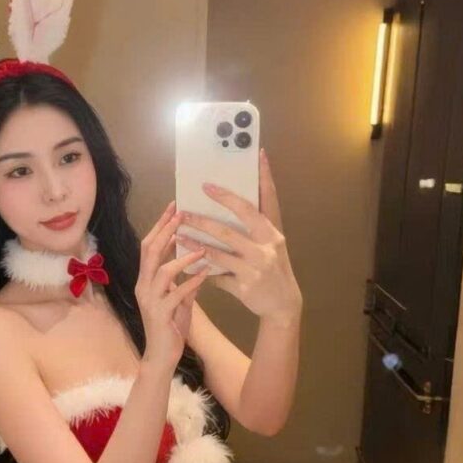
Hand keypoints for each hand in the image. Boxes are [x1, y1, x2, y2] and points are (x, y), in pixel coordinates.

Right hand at [136, 201, 210, 369]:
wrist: (162, 357)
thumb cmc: (170, 327)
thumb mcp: (179, 299)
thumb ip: (185, 281)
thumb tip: (198, 262)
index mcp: (146, 280)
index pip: (149, 246)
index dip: (160, 226)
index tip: (174, 208)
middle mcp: (143, 286)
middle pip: (150, 251)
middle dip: (165, 231)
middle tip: (181, 213)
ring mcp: (150, 300)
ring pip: (161, 271)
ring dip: (182, 257)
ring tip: (201, 247)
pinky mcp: (161, 314)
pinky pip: (176, 294)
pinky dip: (191, 282)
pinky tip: (206, 274)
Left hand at [175, 147, 302, 319]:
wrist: (284, 306)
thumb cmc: (274, 270)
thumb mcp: (272, 245)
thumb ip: (256, 226)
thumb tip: (232, 201)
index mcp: (273, 232)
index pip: (268, 199)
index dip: (263, 177)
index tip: (257, 156)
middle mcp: (267, 247)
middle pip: (230, 227)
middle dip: (204, 218)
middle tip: (185, 209)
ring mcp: (256, 267)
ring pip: (219, 251)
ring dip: (195, 241)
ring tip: (178, 233)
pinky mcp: (245, 286)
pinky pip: (217, 274)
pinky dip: (201, 269)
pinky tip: (187, 262)